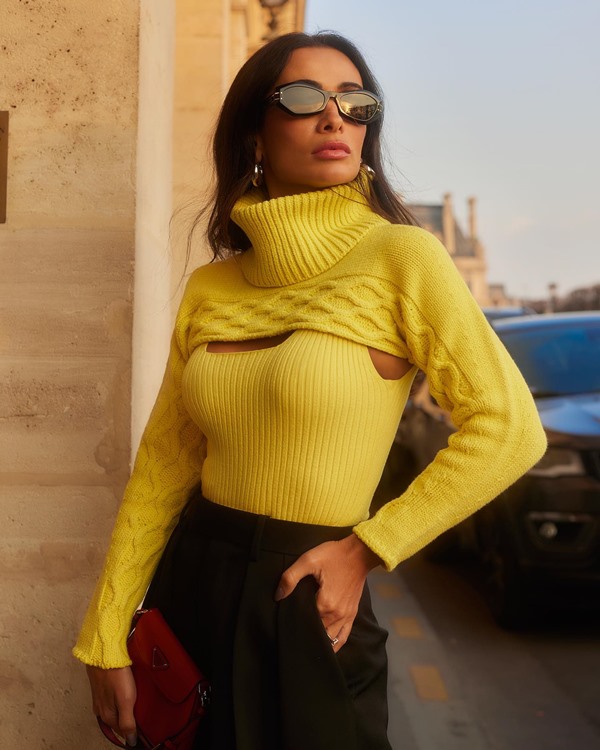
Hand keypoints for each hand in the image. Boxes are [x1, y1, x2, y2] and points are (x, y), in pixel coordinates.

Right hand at [86, 664, 137, 745]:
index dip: (132, 732)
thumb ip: (127, 722)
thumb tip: (130, 741)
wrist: (104, 654)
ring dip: (122, 712)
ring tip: (134, 709)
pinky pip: (110, 700)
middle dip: (126, 722)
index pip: (121, 731)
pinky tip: (123, 696)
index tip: (142, 731)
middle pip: (116, 721)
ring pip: (112, 710)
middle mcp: (101, 709)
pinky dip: (117, 702)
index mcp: (107, 715)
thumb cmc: (117, 676)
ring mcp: (99, 698)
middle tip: (139, 720)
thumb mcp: (126, 701)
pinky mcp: (100, 687)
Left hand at [275, 534, 380, 652]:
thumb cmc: (334, 555)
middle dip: (306, 632)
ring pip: (330, 638)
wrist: (360, 553)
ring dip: (319, 640)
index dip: (295, 622)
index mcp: (325, 604)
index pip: (306, 622)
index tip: (286, 623)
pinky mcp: (352, 614)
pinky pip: (343, 636)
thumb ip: (291, 577)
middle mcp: (337, 615)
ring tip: (307, 640)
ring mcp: (346, 616)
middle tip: (294, 630)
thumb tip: (278, 596)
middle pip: (318, 632)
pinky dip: (335, 643)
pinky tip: (327, 646)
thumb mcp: (308, 560)